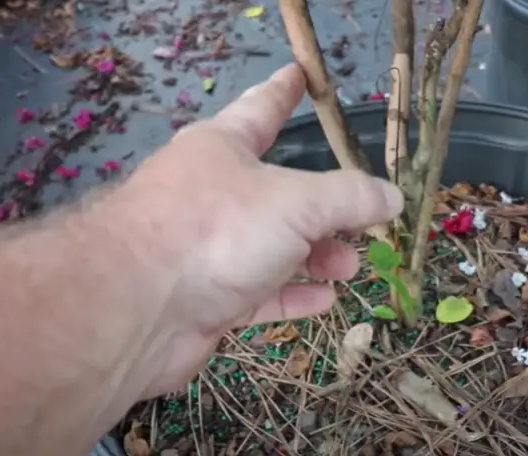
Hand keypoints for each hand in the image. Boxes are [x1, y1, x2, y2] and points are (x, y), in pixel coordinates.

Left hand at [107, 64, 403, 396]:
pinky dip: (292, 294)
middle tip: (365, 219)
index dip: (285, 91)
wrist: (135, 309)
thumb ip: (350, 198)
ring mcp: (205, 250)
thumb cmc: (216, 230)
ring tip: (351, 266)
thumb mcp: (297, 202)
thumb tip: (393, 198)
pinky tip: (325, 300)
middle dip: (323, 206)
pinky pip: (258, 292)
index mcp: (222, 149)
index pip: (261, 109)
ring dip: (314, 255)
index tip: (301, 75)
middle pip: (276, 192)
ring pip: (271, 246)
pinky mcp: (204, 300)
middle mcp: (210, 195)